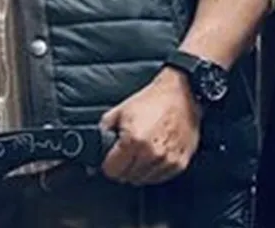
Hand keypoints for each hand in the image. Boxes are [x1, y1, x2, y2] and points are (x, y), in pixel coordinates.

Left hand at [99, 67, 200, 185]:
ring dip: (139, 170)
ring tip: (141, 151)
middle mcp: (150, 153)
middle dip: (123, 167)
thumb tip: (95, 146)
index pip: (112, 171)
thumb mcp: (120, 110)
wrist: (180, 94)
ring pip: (143, 180)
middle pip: (127, 177)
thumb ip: (104, 129)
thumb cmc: (151, 100)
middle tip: (126, 153)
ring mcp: (166, 160)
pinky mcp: (179, 163)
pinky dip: (154, 170)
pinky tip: (154, 155)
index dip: (108, 164)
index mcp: (133, 140)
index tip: (111, 159)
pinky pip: (160, 178)